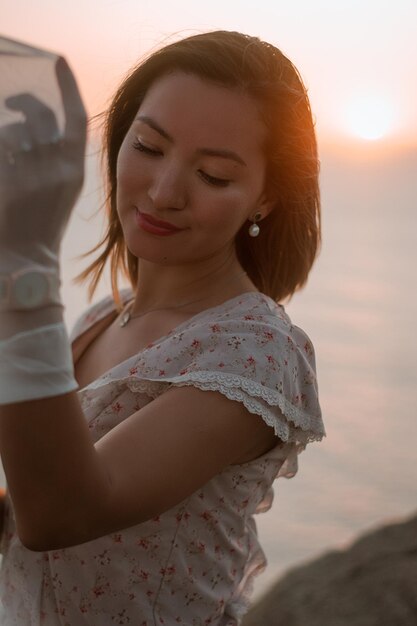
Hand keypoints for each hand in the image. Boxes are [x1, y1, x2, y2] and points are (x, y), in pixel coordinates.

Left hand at [0, 56, 86, 279]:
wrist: (27, 259)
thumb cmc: (40, 227)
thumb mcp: (59, 192)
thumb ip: (53, 160)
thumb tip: (30, 128)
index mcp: (74, 170)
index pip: (76, 117)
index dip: (67, 86)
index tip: (58, 61)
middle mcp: (56, 167)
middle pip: (39, 115)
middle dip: (22, 101)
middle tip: (10, 101)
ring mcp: (33, 173)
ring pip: (11, 130)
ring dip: (2, 133)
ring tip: (3, 148)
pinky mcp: (9, 180)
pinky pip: (0, 144)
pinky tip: (2, 162)